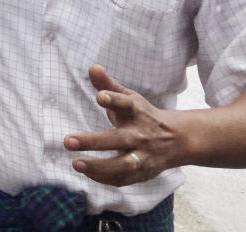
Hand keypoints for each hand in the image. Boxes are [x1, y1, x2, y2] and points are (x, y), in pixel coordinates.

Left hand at [64, 65, 181, 186]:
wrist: (178, 139)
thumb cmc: (143, 115)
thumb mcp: (130, 98)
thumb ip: (109, 85)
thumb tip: (92, 67)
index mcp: (138, 112)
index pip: (126, 104)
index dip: (113, 99)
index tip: (99, 96)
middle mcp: (141, 135)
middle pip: (119, 140)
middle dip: (93, 142)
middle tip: (67, 141)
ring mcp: (144, 156)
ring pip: (123, 165)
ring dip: (99, 167)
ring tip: (75, 163)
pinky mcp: (143, 173)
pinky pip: (124, 179)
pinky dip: (105, 178)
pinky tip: (87, 172)